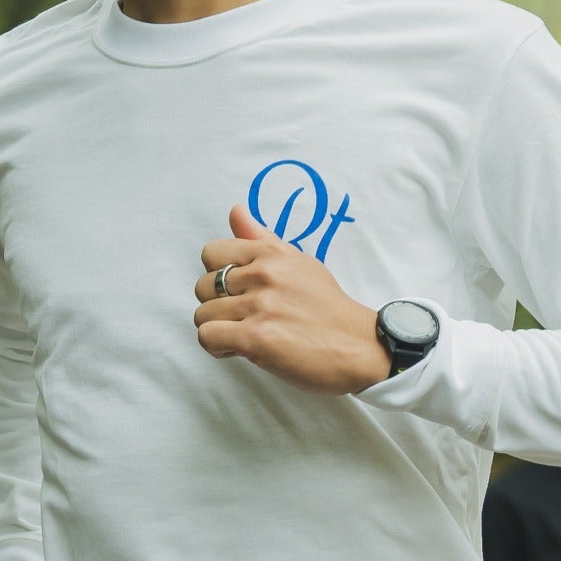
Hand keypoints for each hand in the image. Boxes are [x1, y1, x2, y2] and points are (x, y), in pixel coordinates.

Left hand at [193, 204, 391, 393]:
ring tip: (243, 336)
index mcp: (271, 254)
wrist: (358, 346)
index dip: (218, 274)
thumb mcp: (300, 263)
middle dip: (216, 305)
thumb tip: (235, 211)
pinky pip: (208, 337)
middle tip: (242, 318)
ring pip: (202, 315)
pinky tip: (238, 350)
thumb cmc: (328, 308)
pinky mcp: (256, 338)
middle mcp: (264, 275)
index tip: (237, 291)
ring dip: (219, 330)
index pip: (212, 252)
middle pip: (202, 286)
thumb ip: (262, 239)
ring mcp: (260, 306)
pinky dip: (218, 348)